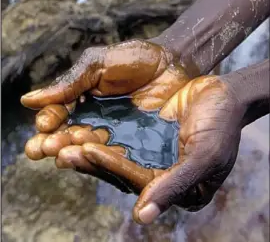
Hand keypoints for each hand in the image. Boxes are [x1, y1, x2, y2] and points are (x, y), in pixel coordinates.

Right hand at [21, 39, 188, 189]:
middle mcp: (94, 121)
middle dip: (55, 143)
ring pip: (89, 148)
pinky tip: (90, 158)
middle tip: (45, 148)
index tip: (43, 125)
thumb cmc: (135, 58)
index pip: (58, 115)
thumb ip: (70, 82)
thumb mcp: (98, 64)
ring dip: (73, 153)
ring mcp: (114, 134)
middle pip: (69, 136)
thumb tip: (29, 100)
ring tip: (62, 156)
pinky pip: (115, 154)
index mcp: (82, 101)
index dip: (49, 121)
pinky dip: (101, 158)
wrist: (173, 62)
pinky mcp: (134, 145)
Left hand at [69, 75, 243, 223]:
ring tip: (57, 139)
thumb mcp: (204, 156)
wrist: (226, 93)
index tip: (84, 151)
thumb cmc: (222, 125)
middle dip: (87, 158)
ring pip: (112, 151)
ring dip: (85, 145)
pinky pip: (117, 134)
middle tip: (58, 149)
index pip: (136, 180)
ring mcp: (149, 152)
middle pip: (117, 169)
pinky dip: (97, 129)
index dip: (110, 165)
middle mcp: (157, 172)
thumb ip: (174, 185)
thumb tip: (142, 218)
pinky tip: (76, 124)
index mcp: (174, 186)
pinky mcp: (143, 133)